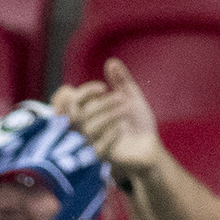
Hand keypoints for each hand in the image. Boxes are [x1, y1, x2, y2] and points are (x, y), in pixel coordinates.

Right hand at [53, 58, 165, 175]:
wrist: (150, 147)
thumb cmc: (138, 123)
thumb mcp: (131, 97)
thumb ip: (121, 80)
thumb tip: (111, 62)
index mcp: (86, 111)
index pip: (69, 100)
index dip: (83, 92)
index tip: (103, 87)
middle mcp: (83, 127)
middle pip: (76, 113)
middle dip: (100, 102)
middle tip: (121, 97)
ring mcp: (90, 143)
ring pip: (87, 128)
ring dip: (108, 115)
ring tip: (126, 109)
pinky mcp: (99, 158)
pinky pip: (96, 147)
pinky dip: (108, 135)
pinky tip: (121, 129)